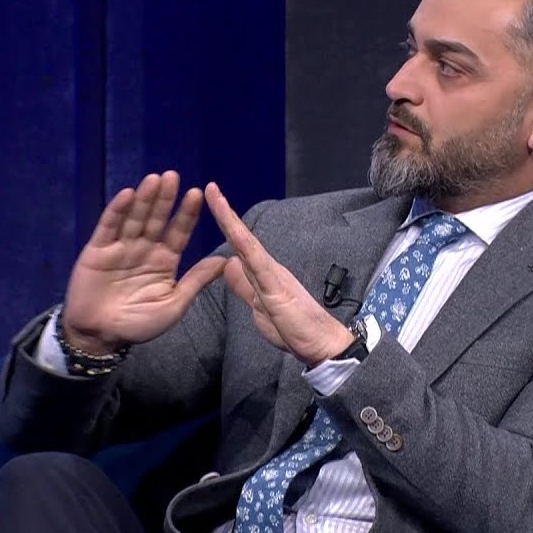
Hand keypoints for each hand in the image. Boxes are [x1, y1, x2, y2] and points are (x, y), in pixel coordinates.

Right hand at [62, 171, 227, 353]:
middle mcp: (144, 249)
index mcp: (164, 260)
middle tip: (174, 177)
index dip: (186, 213)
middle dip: (165, 199)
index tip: (197, 193)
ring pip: (135, 218)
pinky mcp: (97, 250)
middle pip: (156, 219)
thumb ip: (196, 281)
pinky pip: (108, 227)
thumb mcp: (174, 304)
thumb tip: (226, 261)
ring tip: (154, 179)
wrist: (100, 336)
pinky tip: (127, 194)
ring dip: (144, 198)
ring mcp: (121, 247)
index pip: (178, 232)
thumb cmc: (139, 324)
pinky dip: (117, 210)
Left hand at [204, 182, 352, 366]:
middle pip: (241, 237)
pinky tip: (234, 233)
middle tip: (209, 188)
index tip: (211, 204)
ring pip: (247, 243)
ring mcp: (273, 276)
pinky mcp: (277, 289)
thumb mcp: (258, 307)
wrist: (322, 345)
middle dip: (224, 213)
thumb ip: (244, 286)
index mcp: (262, 273)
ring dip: (230, 220)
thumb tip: (229, 264)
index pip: (239, 246)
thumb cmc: (294, 329)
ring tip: (215, 197)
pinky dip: (246, 247)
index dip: (225, 225)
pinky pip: (258, 264)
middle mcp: (268, 268)